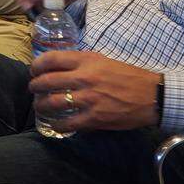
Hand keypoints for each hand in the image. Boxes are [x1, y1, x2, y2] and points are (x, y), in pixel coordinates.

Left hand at [29, 50, 160, 132]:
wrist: (151, 95)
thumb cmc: (128, 76)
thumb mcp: (103, 60)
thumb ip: (82, 62)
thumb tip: (61, 66)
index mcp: (86, 61)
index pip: (52, 59)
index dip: (37, 65)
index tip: (33, 70)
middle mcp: (84, 78)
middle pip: (47, 81)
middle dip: (35, 86)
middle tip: (33, 89)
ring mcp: (88, 99)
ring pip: (52, 102)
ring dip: (41, 105)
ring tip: (39, 106)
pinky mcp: (94, 118)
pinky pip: (67, 123)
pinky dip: (57, 124)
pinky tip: (55, 124)